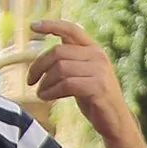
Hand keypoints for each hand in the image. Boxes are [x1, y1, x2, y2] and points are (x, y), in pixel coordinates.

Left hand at [27, 21, 145, 147]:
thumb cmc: (95, 99)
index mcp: (94, 49)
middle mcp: (98, 56)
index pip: (71, 29)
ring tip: (40, 93)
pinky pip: (66, 84)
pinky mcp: (98, 87)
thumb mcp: (84, 75)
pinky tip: (45, 98)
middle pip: (58, 52)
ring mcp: (99, 71)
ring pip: (60, 68)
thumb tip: (51, 51)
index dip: (51, 25)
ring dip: (45, 82)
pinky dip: (51, 91)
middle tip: (30, 80)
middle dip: (39, 65)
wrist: (115, 122)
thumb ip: (72, 61)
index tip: (32, 27)